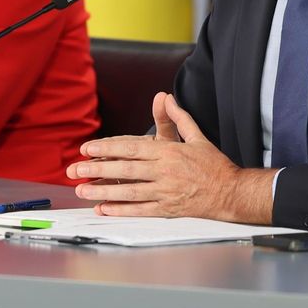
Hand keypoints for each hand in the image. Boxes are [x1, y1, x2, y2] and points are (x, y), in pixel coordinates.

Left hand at [67, 92, 273, 222]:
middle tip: (74, 170)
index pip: (131, 148)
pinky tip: (103, 209)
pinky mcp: (168, 209)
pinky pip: (141, 211)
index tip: (87, 149)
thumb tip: (165, 97)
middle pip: (125, 170)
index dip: (107, 148)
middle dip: (97, 170)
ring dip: (103, 191)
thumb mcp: (196, 136)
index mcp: (168, 152)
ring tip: (82, 190)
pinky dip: (121, 211)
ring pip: (129, 192)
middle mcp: (164, 172)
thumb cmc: (213, 164)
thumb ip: (177, 117)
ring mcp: (166, 192)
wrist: (233, 192)